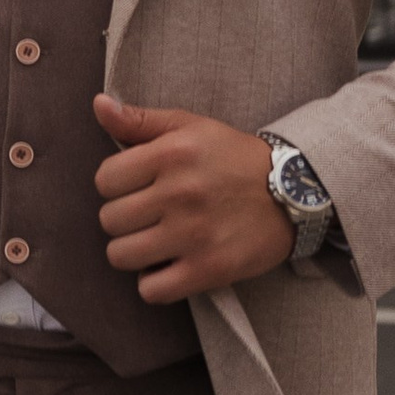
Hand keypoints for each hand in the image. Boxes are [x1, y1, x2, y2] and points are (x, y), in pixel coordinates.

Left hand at [92, 98, 290, 304]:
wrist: (296, 191)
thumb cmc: (233, 157)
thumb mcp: (188, 127)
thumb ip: (138, 119)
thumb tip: (98, 104)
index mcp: (171, 154)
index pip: (104, 180)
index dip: (117, 185)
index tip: (139, 187)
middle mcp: (180, 194)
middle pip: (109, 220)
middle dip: (125, 218)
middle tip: (151, 215)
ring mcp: (194, 234)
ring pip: (121, 256)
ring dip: (134, 252)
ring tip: (156, 241)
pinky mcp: (210, 269)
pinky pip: (151, 290)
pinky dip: (155, 283)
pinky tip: (169, 266)